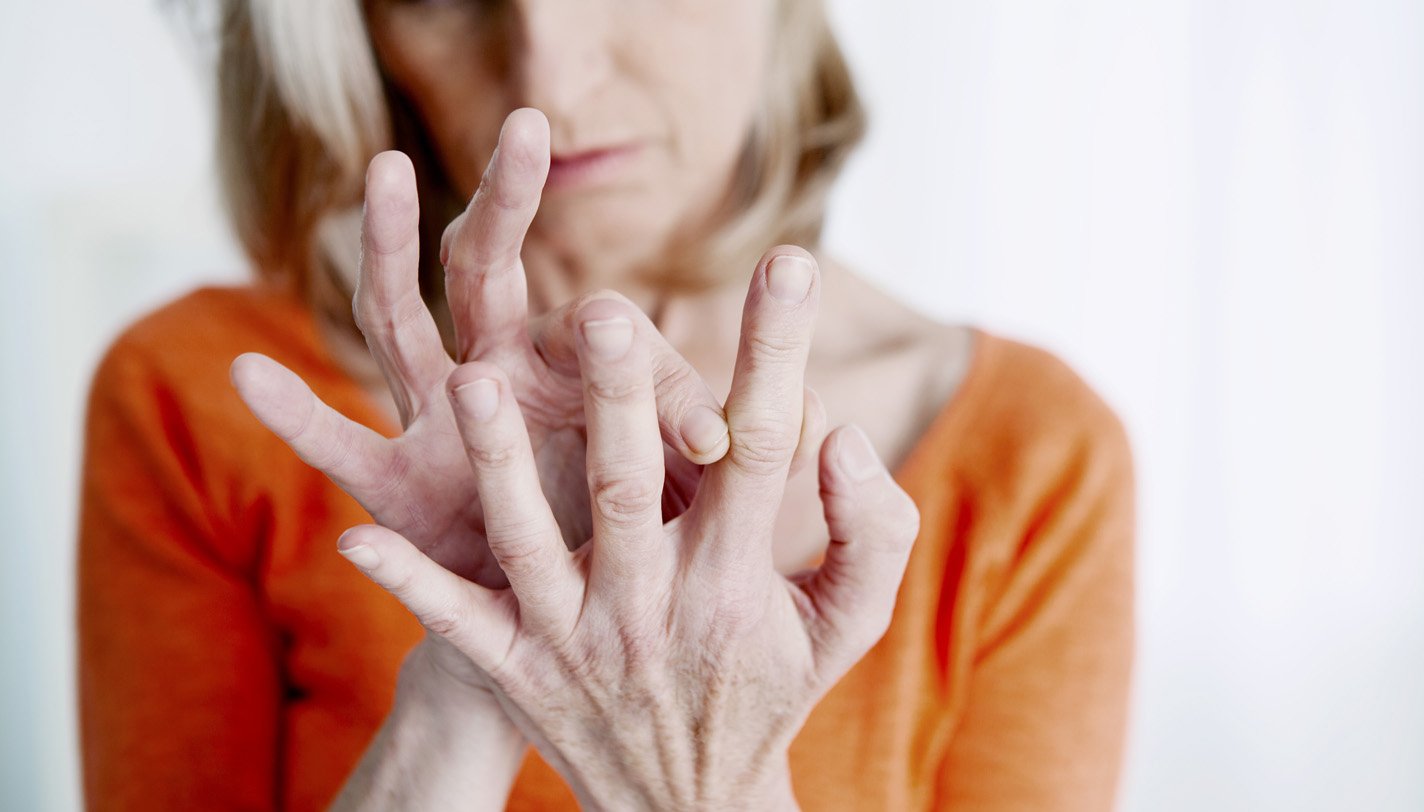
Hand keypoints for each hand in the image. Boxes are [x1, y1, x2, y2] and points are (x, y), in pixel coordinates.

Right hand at [229, 109, 731, 587]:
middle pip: (492, 270)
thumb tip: (747, 433)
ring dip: (386, 247)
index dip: (655, 378)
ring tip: (380, 168)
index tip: (709, 443)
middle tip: (529, 123)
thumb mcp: (675, 493)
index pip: (604, 326)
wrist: (565, 619)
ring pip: (401, 319)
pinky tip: (246, 372)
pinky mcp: (394, 484)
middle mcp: (499, 374)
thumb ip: (700, 449)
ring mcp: (437, 420)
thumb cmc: (630, 540)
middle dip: (509, 202)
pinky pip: (336, 444)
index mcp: (574, 369)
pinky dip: (292, 413)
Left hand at [336, 248, 920, 809]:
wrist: (689, 805)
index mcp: (737, 573)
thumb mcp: (850, 621)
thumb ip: (870, 528)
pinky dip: (409, 584)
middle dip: (617, 399)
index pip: (761, 449)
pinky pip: (457, 625)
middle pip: (631, 487)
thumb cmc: (772, 684)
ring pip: (531, 542)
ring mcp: (577, 639)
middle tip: (600, 313)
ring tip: (469, 384)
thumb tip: (841, 436)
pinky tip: (356, 535)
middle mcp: (654, 603)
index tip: (787, 260)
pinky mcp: (518, 669)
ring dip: (498, 466)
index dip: (776, 354)